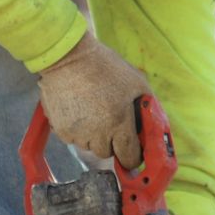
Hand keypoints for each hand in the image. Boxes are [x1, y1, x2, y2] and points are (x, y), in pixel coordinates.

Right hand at [37, 35, 152, 167]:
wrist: (69, 58)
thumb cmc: (106, 68)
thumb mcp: (137, 83)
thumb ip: (149, 108)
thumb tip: (153, 129)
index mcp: (119, 122)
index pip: (130, 157)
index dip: (134, 156)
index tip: (134, 151)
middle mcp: (98, 132)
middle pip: (108, 153)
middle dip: (113, 142)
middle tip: (111, 121)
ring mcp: (77, 133)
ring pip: (90, 146)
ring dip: (94, 136)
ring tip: (93, 110)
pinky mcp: (61, 129)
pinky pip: (73, 139)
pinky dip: (78, 130)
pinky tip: (80, 109)